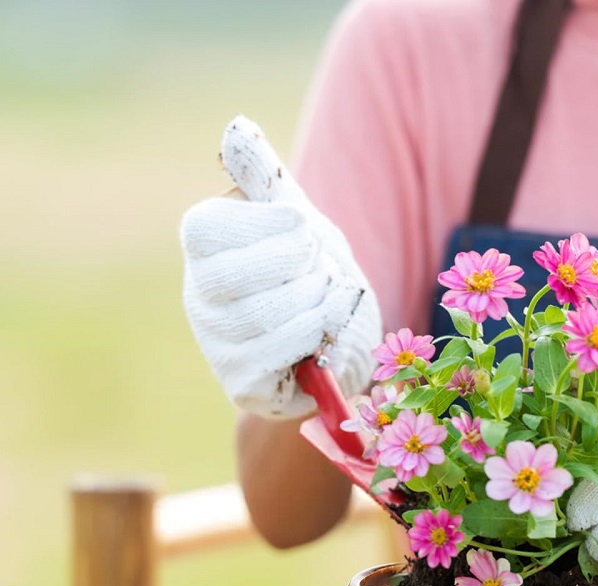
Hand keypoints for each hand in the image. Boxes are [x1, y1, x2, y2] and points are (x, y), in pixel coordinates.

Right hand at [181, 115, 381, 417]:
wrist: (338, 342)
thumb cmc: (313, 274)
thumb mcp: (297, 220)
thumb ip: (268, 179)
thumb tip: (237, 130)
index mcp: (204, 248)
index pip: (208, 230)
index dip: (266, 225)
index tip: (304, 227)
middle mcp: (198, 297)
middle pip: (233, 276)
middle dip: (294, 266)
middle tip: (321, 265)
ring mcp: (217, 344)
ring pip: (261, 317)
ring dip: (314, 301)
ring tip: (332, 296)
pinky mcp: (243, 383)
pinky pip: (277, 356)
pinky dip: (316, 336)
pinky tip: (330, 329)